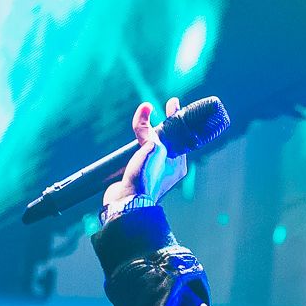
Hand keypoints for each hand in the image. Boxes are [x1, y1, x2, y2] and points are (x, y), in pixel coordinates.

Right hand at [102, 97, 188, 219]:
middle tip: (168, 106)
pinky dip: (136, 143)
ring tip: (144, 117)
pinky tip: (134, 137)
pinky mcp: (138, 173)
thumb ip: (148, 129)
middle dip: (164, 122)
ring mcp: (152, 170)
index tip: (173, 103)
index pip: (179, 135)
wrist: (126, 203)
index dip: (176, 118)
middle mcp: (167, 166)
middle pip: (166, 139)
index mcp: (177, 163)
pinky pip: (139, 153)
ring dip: (148, 131)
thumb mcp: (152, 149)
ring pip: (151, 145)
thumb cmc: (145, 180)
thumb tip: (145, 108)